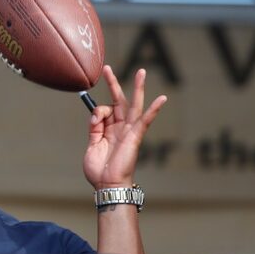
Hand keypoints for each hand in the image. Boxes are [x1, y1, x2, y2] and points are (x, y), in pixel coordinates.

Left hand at [83, 66, 166, 189]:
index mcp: (109, 129)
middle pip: (118, 101)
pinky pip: (146, 120)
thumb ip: (94, 127)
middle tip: (107, 68)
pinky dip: (154, 109)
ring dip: (137, 88)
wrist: (107, 185)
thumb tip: (96, 113)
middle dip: (113, 84)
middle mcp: (120, 127)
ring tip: (141, 71)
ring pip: (133, 105)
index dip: (97, 110)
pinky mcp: (135, 136)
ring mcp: (129, 131)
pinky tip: (162, 98)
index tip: (94, 119)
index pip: (104, 110)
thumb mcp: (91, 145)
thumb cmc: (99, 170)